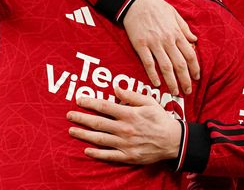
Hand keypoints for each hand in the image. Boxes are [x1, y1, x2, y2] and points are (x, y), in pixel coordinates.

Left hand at [67, 86, 181, 163]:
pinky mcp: (128, 156)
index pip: (104, 106)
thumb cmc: (161, 119)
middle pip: (97, 123)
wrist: (174, 141)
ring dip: (83, 135)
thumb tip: (115, 87)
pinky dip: (96, 153)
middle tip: (69, 115)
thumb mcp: (149, 102)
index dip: (89, 102)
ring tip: (72, 131)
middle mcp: (124, 129)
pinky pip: (108, 155)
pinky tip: (86, 150)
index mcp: (129, 114)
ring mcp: (125, 144)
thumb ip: (131, 95)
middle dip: (81, 118)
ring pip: (99, 139)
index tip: (79, 100)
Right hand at [123, 0, 198, 94]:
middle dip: (185, 80)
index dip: (195, 69)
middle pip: (180, 65)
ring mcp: (154, 44)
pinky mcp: (141, 45)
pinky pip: (148, 63)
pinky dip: (153, 75)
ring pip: (166, 67)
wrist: (136, 1)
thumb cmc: (156, 6)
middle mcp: (167, 40)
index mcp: (177, 33)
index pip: (190, 55)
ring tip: (175, 92)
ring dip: (172, 82)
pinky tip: (157, 84)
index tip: (197, 78)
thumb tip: (194, 39)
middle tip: (188, 92)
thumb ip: (184, 28)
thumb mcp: (174, 14)